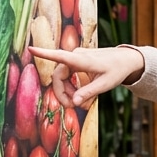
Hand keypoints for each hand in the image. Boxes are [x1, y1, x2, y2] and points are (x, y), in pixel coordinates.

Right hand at [27, 45, 144, 107]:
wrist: (126, 60)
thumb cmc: (117, 70)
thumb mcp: (105, 84)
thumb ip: (89, 93)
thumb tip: (73, 103)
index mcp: (82, 59)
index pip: (60, 56)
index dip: (44, 54)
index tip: (30, 49)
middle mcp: (76, 56)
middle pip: (58, 76)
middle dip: (62, 93)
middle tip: (71, 107)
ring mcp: (76, 58)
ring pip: (62, 78)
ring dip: (68, 91)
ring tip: (82, 102)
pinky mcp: (77, 61)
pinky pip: (68, 76)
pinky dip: (73, 87)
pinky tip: (83, 96)